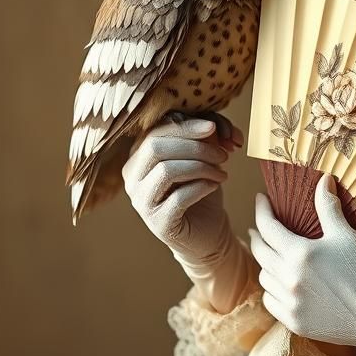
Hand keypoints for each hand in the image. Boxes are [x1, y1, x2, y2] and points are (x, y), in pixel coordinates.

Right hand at [123, 115, 249, 310]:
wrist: (207, 231)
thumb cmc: (202, 189)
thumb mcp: (205, 157)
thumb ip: (205, 137)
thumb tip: (213, 124)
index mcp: (139, 156)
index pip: (156, 131)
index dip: (186, 126)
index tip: (213, 127)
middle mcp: (132, 178)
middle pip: (156, 147)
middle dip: (195, 146)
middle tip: (223, 154)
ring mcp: (141, 201)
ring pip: (166, 170)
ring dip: (201, 167)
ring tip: (222, 173)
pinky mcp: (157, 222)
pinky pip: (178, 197)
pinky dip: (202, 187)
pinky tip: (215, 186)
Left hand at [248, 174, 355, 355]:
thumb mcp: (347, 236)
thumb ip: (329, 207)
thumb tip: (323, 179)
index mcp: (300, 254)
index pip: (268, 227)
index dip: (261, 210)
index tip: (261, 199)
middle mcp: (289, 279)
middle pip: (259, 252)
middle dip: (257, 236)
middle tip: (259, 227)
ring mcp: (290, 304)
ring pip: (264, 278)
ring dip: (265, 263)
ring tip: (272, 254)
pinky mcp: (294, 322)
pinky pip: (270, 301)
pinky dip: (272, 289)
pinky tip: (280, 283)